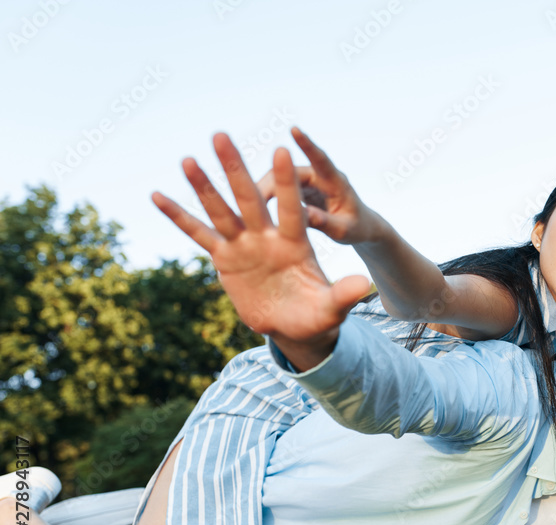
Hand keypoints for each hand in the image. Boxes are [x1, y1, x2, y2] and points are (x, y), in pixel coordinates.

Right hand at [153, 133, 370, 368]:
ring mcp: (244, 245)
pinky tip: (157, 195)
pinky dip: (179, 217)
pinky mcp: (225, 258)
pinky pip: (199, 234)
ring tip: (188, 159)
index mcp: (295, 243)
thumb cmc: (317, 316)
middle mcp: (267, 237)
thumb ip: (344, 294)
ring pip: (221, 210)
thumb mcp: (332, 308)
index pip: (292, 207)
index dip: (287, 181)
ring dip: (204, 186)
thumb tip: (364, 285)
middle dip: (236, 168)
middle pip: (250, 197)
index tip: (282, 150)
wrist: (295, 325)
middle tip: (221, 135)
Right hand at [255, 127, 387, 245]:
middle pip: (290, 173)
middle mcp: (319, 176)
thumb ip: (325, 222)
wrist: (359, 227)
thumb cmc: (356, 227)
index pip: (321, 159)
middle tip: (252, 200)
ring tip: (245, 207)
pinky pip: (279, 190)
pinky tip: (249, 210)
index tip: (295, 129)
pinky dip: (266, 198)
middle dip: (270, 184)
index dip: (308, 144)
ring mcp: (308, 181)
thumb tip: (303, 215)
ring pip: (280, 180)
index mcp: (336, 181)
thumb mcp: (343, 230)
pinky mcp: (299, 189)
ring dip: (264, 192)